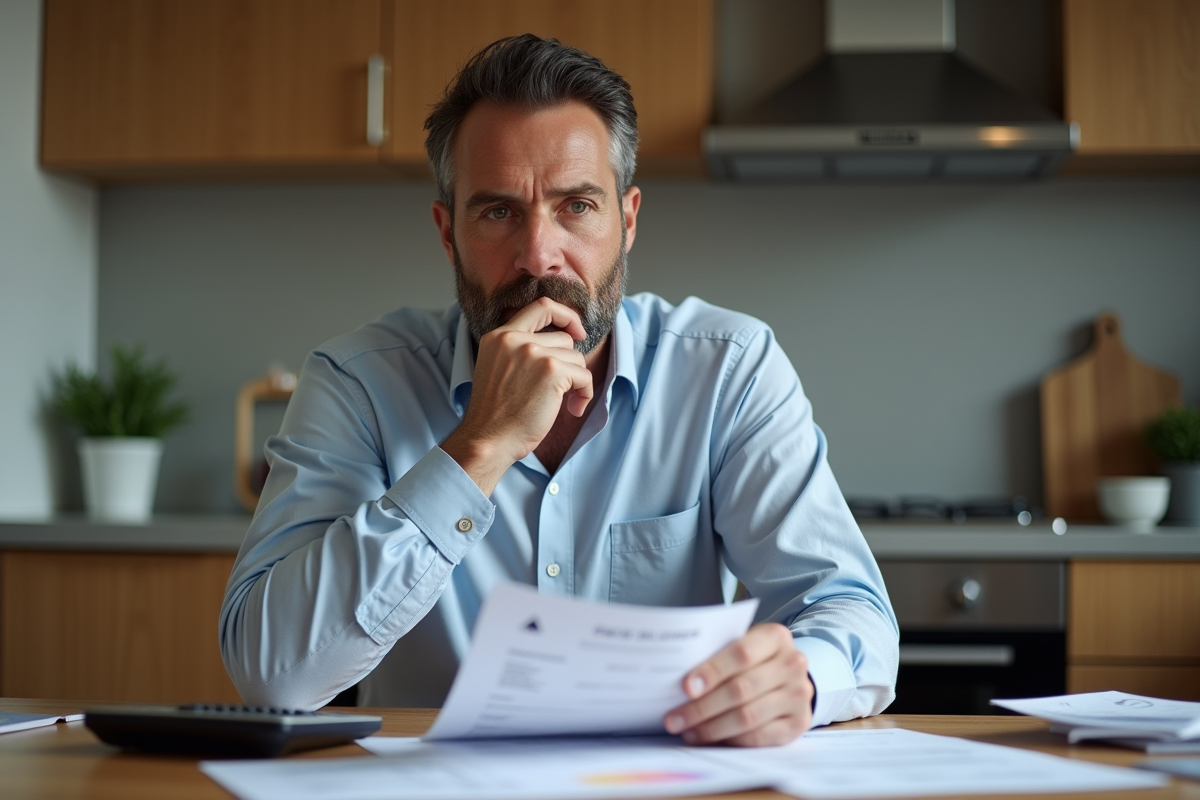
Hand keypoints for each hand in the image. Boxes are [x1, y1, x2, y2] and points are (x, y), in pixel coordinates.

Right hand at [442, 297, 592, 493]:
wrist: (488, 440)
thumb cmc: (496, 415)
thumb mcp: (499, 368)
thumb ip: (519, 350)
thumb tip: (564, 341)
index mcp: (498, 336)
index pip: (541, 307)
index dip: (565, 316)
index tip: (577, 332)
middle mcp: (514, 338)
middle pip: (564, 339)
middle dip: (569, 364)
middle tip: (564, 388)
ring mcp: (533, 352)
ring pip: (576, 358)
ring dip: (575, 382)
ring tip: (562, 402)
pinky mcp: (551, 370)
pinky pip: (584, 376)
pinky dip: (584, 394)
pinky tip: (572, 409)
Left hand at [664, 623, 813, 746]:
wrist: (790, 675)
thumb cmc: (755, 657)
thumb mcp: (741, 643)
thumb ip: (717, 654)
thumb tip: (678, 680)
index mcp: (775, 637)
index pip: (741, 654)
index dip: (712, 671)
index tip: (685, 687)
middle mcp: (792, 665)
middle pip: (741, 690)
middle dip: (702, 708)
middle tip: (674, 719)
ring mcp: (798, 696)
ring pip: (747, 717)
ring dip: (711, 728)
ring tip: (687, 731)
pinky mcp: (798, 724)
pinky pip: (759, 737)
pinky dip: (730, 740)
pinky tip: (710, 739)